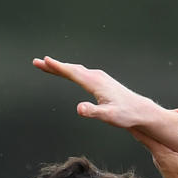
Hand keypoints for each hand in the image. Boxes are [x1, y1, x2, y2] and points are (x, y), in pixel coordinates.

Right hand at [32, 56, 157, 128]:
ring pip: (76, 70)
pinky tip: (68, 72)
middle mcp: (96, 77)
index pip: (73, 73)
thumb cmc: (126, 115)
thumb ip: (93, 112)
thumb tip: (79, 108)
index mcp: (95, 83)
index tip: (44, 60)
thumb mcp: (109, 117)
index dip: (58, 67)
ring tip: (47, 65)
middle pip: (71, 69)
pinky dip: (70, 71)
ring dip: (61, 68)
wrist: (140, 111)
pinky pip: (82, 74)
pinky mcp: (101, 82)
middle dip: (54, 66)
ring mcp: (99, 78)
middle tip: (37, 62)